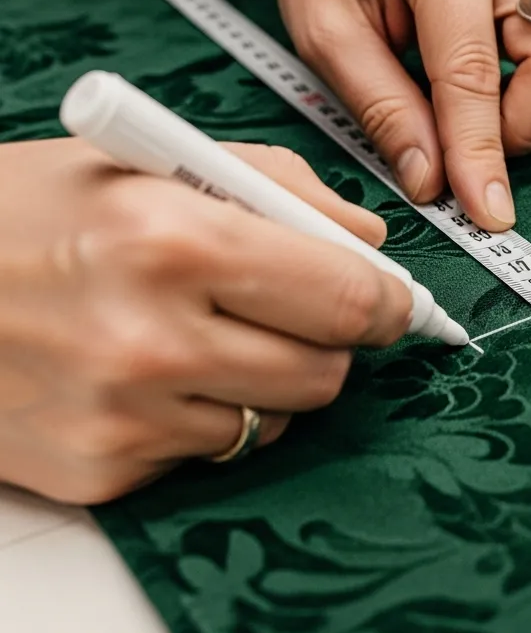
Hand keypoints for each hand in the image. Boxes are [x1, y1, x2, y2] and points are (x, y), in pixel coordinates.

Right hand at [0, 138, 408, 503]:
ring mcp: (122, 416)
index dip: (387, 301)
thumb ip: (281, 188)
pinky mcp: (98, 470)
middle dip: (329, 339)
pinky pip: (210, 451)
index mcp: (174, 239)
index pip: (343, 297)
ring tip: (203, 331)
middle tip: (294, 308)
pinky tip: (152, 371)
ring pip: (276, 419)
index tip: (393, 301)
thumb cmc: (24, 212)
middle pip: (325, 372)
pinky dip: (205, 413)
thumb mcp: (153, 161)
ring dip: (266, 379)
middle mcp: (150, 337)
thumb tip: (367, 240)